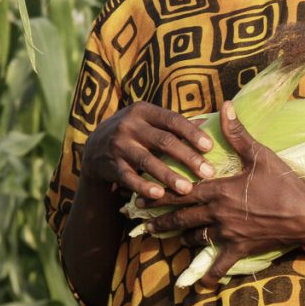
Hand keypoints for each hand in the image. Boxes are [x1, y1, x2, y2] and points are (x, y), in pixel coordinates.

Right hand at [81, 101, 215, 200]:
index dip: (191, 132)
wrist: (95, 146)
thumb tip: (209, 122)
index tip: (210, 146)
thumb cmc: (134, 132)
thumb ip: (174, 124)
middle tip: (207, 172)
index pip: (171, 119)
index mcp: (143, 110)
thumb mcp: (149, 121)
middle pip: (163, 141)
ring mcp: (118, 145)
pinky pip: (129, 177)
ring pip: (147, 161)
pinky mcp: (111, 164)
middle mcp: (129, 125)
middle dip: (187, 157)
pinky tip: (159, 195)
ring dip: (169, 176)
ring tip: (188, 189)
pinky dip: (144, 186)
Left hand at [140, 101, 304, 287]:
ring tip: (168, 238)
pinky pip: (220, 264)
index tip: (141, 197)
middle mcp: (218, 213)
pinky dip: (210, 273)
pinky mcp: (240, 248)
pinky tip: (201, 281)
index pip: (182, 191)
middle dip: (161, 220)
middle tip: (143, 224)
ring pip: (195, 237)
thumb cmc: (283, 182)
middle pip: (182, 217)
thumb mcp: (260, 154)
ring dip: (182, 237)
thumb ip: (238, 132)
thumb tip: (225, 105)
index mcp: (219, 190)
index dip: (160, 193)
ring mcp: (228, 233)